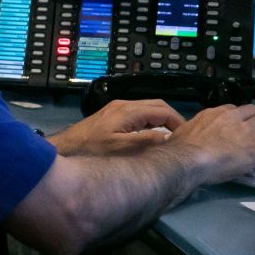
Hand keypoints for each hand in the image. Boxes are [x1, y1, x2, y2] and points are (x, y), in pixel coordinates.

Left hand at [50, 98, 184, 156]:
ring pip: (148, 109)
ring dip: (162, 120)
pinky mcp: (112, 115)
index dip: (179, 122)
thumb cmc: (93, 148)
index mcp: (129, 110)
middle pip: (157, 105)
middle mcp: (124, 105)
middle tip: (182, 137)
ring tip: (171, 138)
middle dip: (172, 119)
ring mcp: (117, 109)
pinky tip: (152, 136)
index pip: (163, 110)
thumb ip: (147, 141)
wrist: (67, 146)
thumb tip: (168, 137)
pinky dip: (150, 122)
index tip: (188, 137)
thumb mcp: (122, 148)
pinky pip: (138, 114)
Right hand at [167, 104, 254, 181]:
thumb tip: (197, 136)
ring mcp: (244, 129)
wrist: (188, 159)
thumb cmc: (181, 150)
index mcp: (213, 113)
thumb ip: (198, 129)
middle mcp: (231, 117)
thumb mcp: (185, 130)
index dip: (240, 121)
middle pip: (254, 110)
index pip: (234, 109)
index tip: (239, 133)